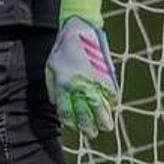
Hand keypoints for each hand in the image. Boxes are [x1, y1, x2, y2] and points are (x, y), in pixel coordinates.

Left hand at [46, 0, 117, 138]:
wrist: (78, 29)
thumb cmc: (62, 48)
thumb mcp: (50, 67)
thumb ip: (52, 87)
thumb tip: (55, 103)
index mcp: (63, 85)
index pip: (66, 111)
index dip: (71, 122)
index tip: (75, 127)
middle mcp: (78, 86)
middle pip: (85, 114)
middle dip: (88, 127)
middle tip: (92, 134)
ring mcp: (93, 80)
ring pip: (100, 107)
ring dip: (104, 119)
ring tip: (106, 126)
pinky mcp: (106, 74)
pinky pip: (111, 92)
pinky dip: (112, 100)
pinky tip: (112, 106)